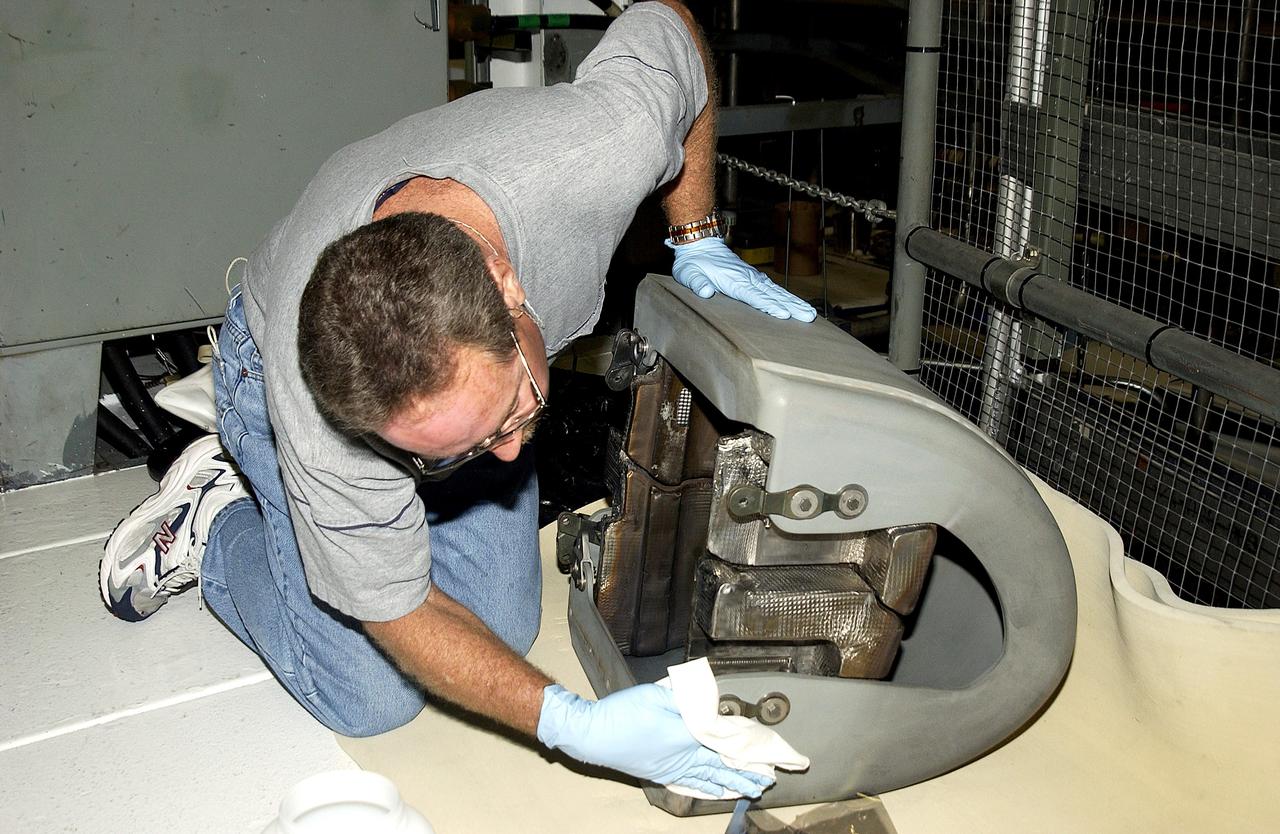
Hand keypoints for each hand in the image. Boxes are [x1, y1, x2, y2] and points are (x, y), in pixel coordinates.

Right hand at [537, 683, 773, 797]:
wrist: (594, 735)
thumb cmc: (623, 713)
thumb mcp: (657, 695)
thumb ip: (687, 697)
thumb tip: (709, 699)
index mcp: (688, 736)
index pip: (727, 746)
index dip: (749, 752)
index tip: (769, 757)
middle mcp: (684, 757)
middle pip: (723, 767)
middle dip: (748, 774)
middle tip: (768, 781)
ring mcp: (672, 768)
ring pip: (709, 778)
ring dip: (732, 784)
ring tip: (751, 791)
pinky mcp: (660, 773)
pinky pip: (691, 784)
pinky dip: (706, 789)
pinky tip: (715, 793)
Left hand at [667, 237, 817, 321]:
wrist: (699, 245)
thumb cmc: (692, 263)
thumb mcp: (688, 274)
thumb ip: (697, 283)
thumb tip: (705, 291)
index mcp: (733, 281)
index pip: (754, 296)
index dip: (769, 306)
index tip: (783, 314)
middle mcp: (746, 279)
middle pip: (772, 295)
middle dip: (791, 306)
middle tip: (808, 317)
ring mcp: (751, 277)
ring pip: (777, 292)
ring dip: (794, 302)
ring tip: (809, 313)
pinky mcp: (753, 277)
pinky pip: (773, 288)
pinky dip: (786, 296)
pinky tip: (796, 304)